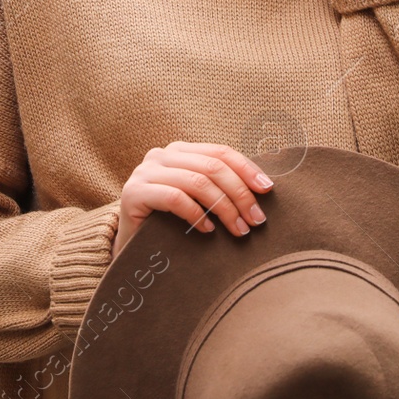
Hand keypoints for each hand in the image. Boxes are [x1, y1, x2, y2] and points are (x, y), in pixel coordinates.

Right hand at [111, 141, 273, 259]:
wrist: (131, 247)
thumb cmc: (171, 223)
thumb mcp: (197, 200)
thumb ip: (219, 187)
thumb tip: (264, 190)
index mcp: (180, 151)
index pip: (221, 152)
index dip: (247, 169)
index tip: (267, 190)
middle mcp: (161, 155)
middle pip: (212, 167)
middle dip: (240, 194)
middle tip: (256, 220)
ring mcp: (144, 172)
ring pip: (197, 182)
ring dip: (224, 208)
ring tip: (238, 229)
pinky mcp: (133, 192)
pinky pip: (175, 198)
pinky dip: (197, 214)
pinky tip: (208, 231)